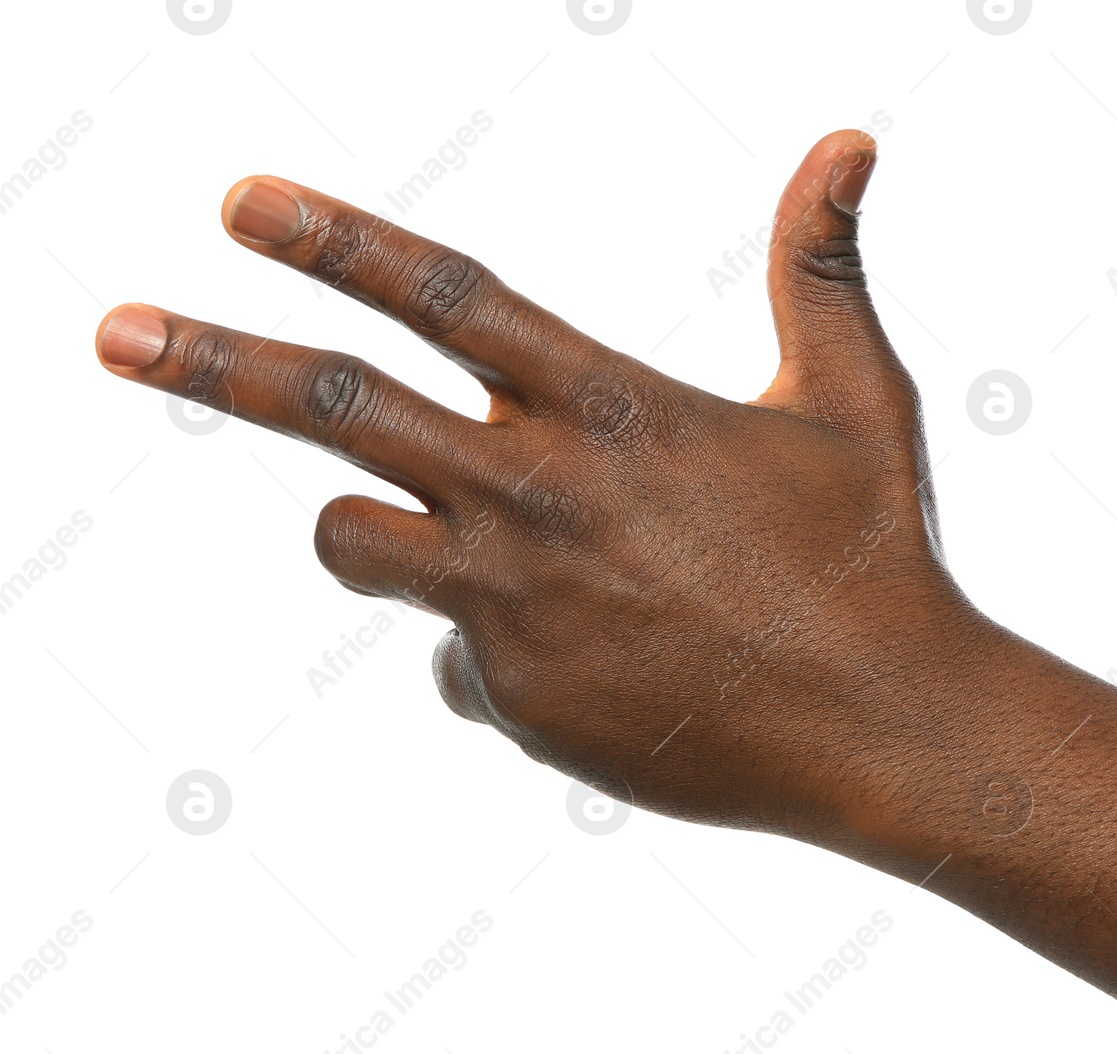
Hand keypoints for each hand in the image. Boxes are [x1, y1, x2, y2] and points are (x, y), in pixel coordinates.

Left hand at [95, 130, 987, 835]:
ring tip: (437, 533)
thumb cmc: (874, 553)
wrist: (882, 726)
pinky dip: (492, 648)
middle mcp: (539, 496)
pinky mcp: (516, 697)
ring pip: (357, 541)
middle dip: (212, 361)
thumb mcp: (854, 395)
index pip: (446, 297)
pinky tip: (593, 665)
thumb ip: (817, 264)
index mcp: (612, 408)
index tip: (237, 203)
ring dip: (367, 525)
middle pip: (335, 411)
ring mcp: (513, 604)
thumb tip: (850, 138)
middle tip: (109, 329)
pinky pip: (451, 660)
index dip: (335, 240)